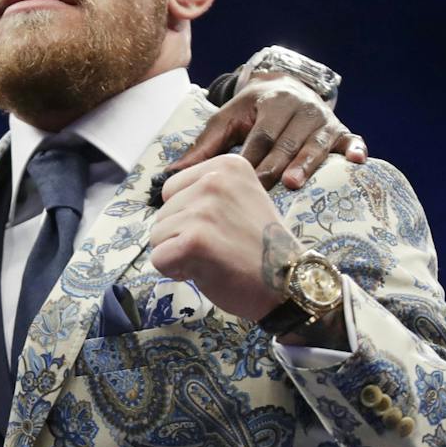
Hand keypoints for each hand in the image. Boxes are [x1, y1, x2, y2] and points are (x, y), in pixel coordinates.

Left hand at [149, 153, 300, 320]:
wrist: (289, 281)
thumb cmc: (259, 246)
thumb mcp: (239, 198)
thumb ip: (205, 191)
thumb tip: (165, 196)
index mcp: (227, 165)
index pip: (171, 188)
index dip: (186, 215)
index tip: (218, 227)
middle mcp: (215, 180)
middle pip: (161, 212)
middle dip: (180, 235)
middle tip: (218, 246)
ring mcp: (204, 210)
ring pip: (156, 236)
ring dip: (178, 254)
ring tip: (214, 257)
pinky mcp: (194, 240)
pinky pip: (158, 259)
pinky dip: (174, 271)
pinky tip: (204, 270)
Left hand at [172, 74, 365, 189]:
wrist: (284, 85)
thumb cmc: (248, 113)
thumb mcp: (225, 122)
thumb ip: (202, 150)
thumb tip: (167, 178)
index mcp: (268, 102)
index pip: (259, 135)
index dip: (250, 159)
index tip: (239, 182)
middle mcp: (298, 107)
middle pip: (286, 142)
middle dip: (274, 167)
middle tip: (261, 190)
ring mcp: (321, 118)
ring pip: (315, 143)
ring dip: (306, 163)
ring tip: (293, 183)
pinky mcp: (341, 129)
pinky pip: (350, 138)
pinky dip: (355, 148)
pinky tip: (358, 159)